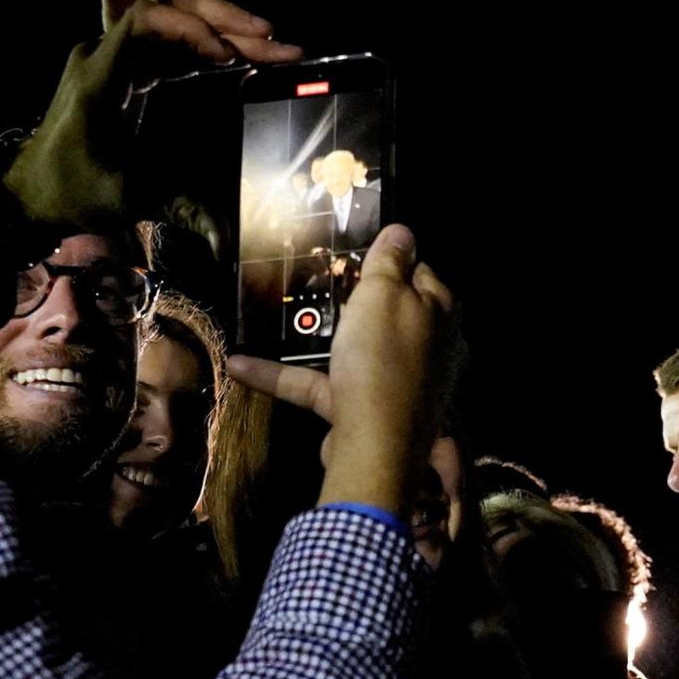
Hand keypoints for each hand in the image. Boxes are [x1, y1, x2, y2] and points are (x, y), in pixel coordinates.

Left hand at [3, 0, 301, 232]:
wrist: (35, 190)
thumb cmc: (75, 191)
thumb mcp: (127, 198)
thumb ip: (179, 209)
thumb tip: (225, 241)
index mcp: (101, 78)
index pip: (141, 20)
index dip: (189, 28)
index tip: (228, 57)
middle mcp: (105, 55)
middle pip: (160, 5)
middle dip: (218, 16)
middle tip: (269, 35)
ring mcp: (114, 56)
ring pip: (166, 13)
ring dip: (216, 20)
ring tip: (267, 37)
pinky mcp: (126, 67)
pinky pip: (165, 35)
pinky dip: (201, 33)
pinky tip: (232, 36)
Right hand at [227, 225, 453, 516]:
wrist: (374, 446)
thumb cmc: (383, 358)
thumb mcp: (383, 294)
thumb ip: (390, 260)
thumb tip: (403, 231)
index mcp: (438, 311)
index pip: (419, 272)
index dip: (388, 259)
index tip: (353, 250)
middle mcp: (425, 346)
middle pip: (386, 310)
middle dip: (351, 296)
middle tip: (312, 276)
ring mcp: (395, 379)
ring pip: (353, 347)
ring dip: (315, 334)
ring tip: (277, 314)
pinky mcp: (362, 408)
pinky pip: (320, 383)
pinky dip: (283, 374)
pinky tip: (239, 364)